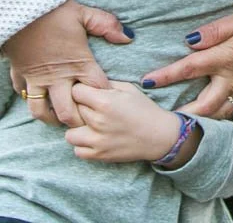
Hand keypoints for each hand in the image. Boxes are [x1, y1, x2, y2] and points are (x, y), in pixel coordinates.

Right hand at [4, 0, 132, 125]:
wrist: (22, 10)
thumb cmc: (55, 12)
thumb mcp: (85, 14)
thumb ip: (108, 25)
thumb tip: (128, 37)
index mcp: (78, 63)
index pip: (96, 91)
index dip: (104, 97)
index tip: (108, 100)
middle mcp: (57, 77)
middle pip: (67, 113)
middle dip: (77, 120)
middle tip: (84, 120)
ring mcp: (37, 79)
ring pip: (41, 112)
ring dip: (51, 117)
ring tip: (60, 116)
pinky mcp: (21, 75)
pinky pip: (24, 96)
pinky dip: (32, 99)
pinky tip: (40, 97)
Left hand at [66, 81, 192, 163]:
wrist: (158, 135)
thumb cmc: (144, 109)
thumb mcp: (128, 89)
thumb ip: (106, 85)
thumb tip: (88, 82)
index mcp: (105, 102)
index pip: (76, 91)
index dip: (81, 90)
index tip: (87, 92)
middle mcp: (98, 121)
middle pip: (73, 110)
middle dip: (81, 107)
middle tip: (92, 107)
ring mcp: (97, 141)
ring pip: (69, 134)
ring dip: (78, 128)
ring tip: (89, 125)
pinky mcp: (98, 156)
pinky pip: (77, 150)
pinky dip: (83, 145)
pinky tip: (94, 137)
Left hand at [141, 5, 232, 117]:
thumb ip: (215, 31)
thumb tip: (190, 40)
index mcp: (226, 57)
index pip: (189, 68)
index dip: (166, 75)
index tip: (146, 80)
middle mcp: (232, 79)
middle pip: (202, 105)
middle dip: (181, 115)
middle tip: (160, 119)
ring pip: (217, 114)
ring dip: (198, 121)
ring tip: (179, 123)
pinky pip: (229, 112)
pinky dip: (215, 118)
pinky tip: (205, 117)